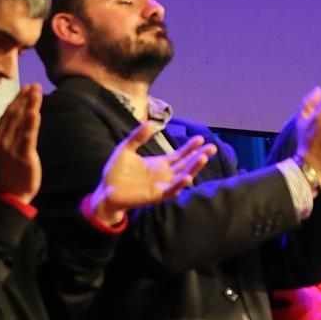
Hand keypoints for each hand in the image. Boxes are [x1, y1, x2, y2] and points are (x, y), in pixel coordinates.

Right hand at [0, 83, 42, 203]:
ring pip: (21, 122)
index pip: (7, 113)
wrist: (13, 192)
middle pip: (14, 114)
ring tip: (36, 91)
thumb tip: (19, 113)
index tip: (25, 86)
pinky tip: (35, 112)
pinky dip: (31, 124)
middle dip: (24, 98)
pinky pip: (27, 138)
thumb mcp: (7, 147)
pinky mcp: (23, 156)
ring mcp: (11, 148)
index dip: (17, 99)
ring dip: (29, 105)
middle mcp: (1, 140)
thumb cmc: (11, 168)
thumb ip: (11, 130)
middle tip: (34, 85)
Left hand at [87, 122, 216, 224]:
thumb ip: (138, 137)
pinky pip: (171, 190)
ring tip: (204, 158)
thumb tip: (150, 123)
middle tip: (212, 147)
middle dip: (200, 156)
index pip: (180, 154)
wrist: (107, 190)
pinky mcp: (157, 195)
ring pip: (183, 176)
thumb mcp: (126, 149)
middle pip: (187, 164)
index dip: (190, 147)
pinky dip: (179, 185)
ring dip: (194, 168)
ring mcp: (163, 185)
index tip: (201, 138)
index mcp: (161, 164)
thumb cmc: (117, 171)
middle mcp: (165, 174)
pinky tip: (187, 178)